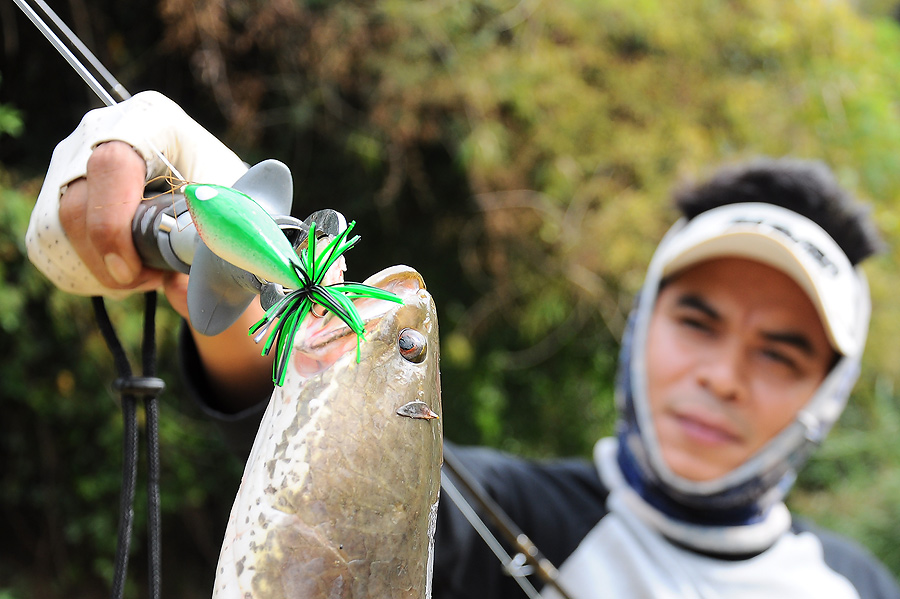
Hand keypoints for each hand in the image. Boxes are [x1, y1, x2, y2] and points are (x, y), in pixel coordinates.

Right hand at [27, 90, 247, 298]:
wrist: (208, 196)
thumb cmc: (222, 200)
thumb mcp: (228, 219)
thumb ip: (211, 255)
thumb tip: (180, 292)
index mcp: (151, 122)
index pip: (113, 164)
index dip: (114, 223)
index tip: (133, 271)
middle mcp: (101, 132)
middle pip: (76, 203)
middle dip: (107, 260)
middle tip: (150, 282)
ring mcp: (72, 159)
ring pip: (56, 227)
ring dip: (97, 269)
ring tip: (146, 275)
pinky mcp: (57, 189)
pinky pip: (47, 241)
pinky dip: (83, 270)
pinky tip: (122, 271)